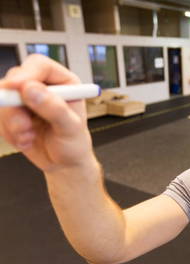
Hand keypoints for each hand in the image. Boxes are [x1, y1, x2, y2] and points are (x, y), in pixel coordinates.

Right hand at [0, 54, 95, 172]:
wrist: (64, 163)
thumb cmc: (74, 144)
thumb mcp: (71, 128)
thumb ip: (54, 108)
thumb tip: (30, 88)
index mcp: (64, 82)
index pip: (39, 65)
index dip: (25, 73)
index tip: (15, 87)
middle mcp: (43, 87)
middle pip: (15, 79)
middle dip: (14, 105)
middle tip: (24, 126)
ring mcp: (25, 99)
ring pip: (3, 100)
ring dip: (12, 123)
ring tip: (30, 137)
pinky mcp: (13, 114)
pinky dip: (9, 132)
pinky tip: (26, 141)